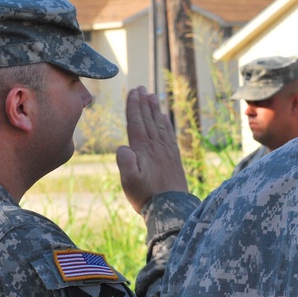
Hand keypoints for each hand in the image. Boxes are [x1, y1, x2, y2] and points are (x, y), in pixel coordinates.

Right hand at [116, 87, 187, 212]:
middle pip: (149, 119)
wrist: (172, 209)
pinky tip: (164, 117)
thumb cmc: (146, 197)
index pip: (137, 122)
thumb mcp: (129, 182)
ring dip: (155, 109)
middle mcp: (157, 147)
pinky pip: (169, 135)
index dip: (134, 106)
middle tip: (141, 87)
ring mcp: (167, 151)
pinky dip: (166, 123)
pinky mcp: (174, 158)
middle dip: (144, 102)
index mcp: (144, 150)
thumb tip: (123, 146)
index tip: (133, 91)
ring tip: (152, 96)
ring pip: (160, 125)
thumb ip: (126, 163)